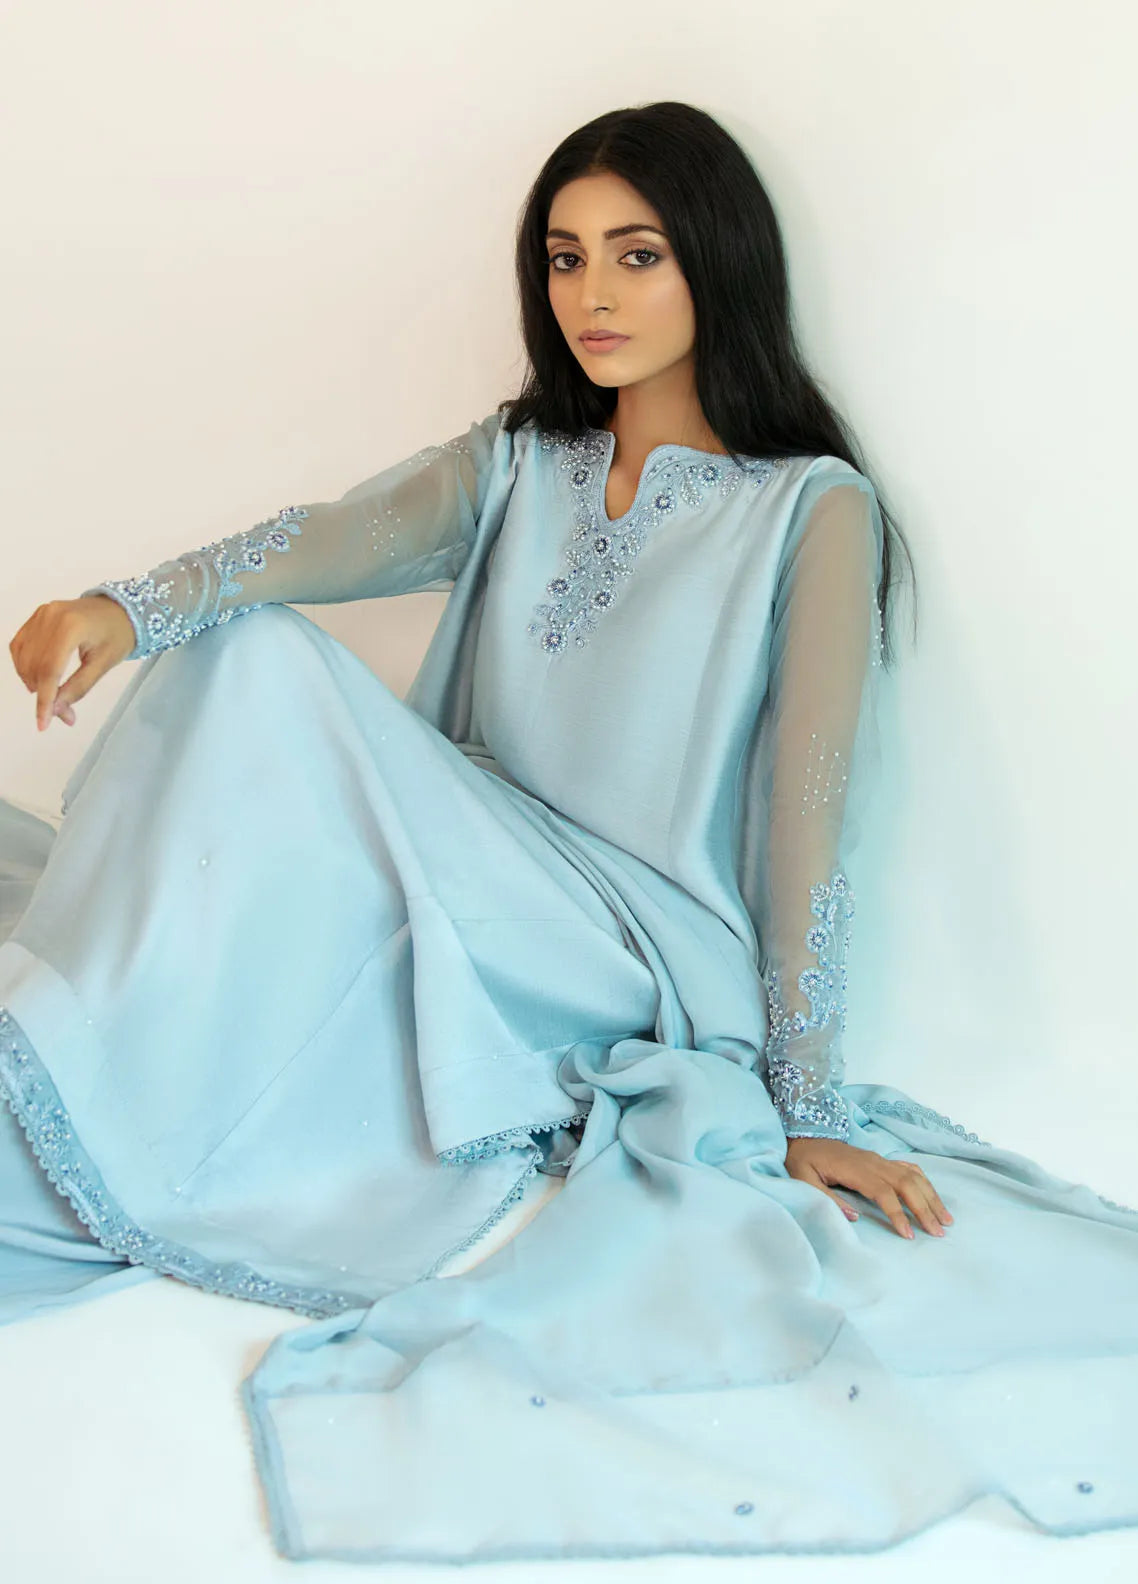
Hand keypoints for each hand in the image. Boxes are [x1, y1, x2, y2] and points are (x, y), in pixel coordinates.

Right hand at [9, 595, 135, 731]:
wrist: (120, 609)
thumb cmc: (118, 635)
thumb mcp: (104, 664)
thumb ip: (79, 687)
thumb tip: (57, 711)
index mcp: (71, 627)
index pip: (50, 670)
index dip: (44, 700)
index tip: (42, 724)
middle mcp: (51, 617)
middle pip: (36, 666)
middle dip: (44, 695)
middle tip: (62, 713)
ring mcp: (41, 614)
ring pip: (24, 658)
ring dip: (32, 683)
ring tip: (53, 694)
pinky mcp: (37, 616)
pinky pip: (20, 646)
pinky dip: (24, 666)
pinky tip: (37, 677)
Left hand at [784, 1136, 953, 1238]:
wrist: (804, 1136)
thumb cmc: (803, 1161)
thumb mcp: (803, 1180)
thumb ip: (827, 1198)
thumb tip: (855, 1217)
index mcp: (855, 1169)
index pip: (884, 1193)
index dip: (898, 1214)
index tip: (909, 1235)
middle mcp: (872, 1162)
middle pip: (907, 1184)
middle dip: (925, 1208)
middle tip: (938, 1232)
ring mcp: (879, 1159)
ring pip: (913, 1176)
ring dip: (931, 1196)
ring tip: (946, 1219)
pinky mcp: (880, 1159)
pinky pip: (908, 1168)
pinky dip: (924, 1182)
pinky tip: (932, 1196)